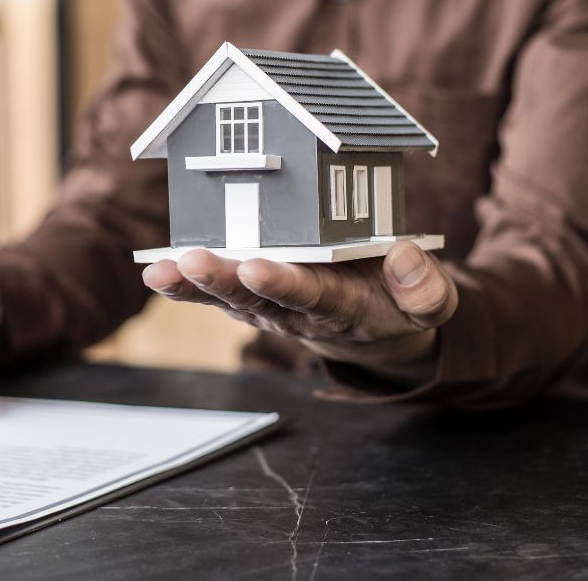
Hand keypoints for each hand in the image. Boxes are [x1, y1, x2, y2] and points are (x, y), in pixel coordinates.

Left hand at [141, 242, 457, 385]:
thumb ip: (427, 290)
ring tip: (160, 271)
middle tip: (193, 262)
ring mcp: (272, 307)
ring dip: (194, 285)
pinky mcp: (254, 298)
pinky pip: (219, 292)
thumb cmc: (399, 304)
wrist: (376, 331)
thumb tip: (405, 257)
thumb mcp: (431, 304)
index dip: (285, 284)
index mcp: (345, 308)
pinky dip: (186, 284)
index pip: (314, 297)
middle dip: (224, 281)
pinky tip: (157, 272)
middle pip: (258, 299)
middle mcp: (300, 311)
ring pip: (230, 297)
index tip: (257, 268)